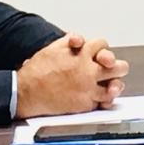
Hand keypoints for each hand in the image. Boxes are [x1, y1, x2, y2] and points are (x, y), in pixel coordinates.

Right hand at [15, 33, 129, 118]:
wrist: (26, 93)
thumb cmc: (37, 70)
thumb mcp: (53, 48)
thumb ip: (69, 41)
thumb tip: (79, 40)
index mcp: (82, 54)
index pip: (102, 45)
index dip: (100, 49)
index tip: (98, 54)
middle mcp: (89, 70)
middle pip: (117, 66)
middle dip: (116, 66)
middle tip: (116, 69)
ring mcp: (89, 88)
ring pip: (115, 85)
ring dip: (115, 85)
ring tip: (113, 85)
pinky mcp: (85, 104)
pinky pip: (104, 102)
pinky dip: (104, 100)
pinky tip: (103, 98)